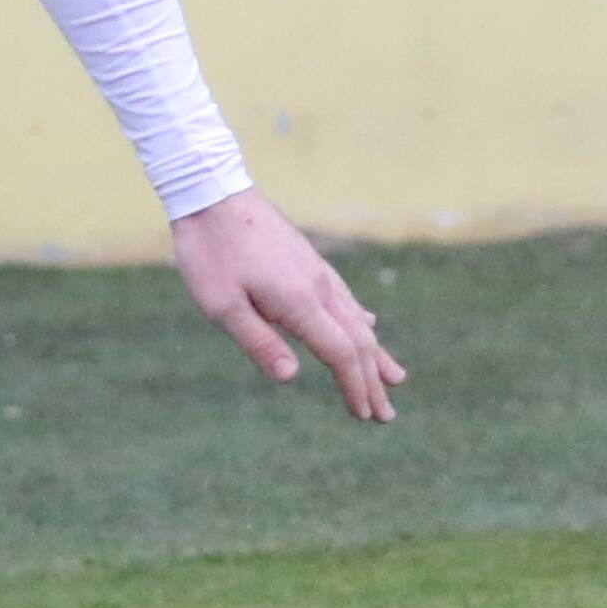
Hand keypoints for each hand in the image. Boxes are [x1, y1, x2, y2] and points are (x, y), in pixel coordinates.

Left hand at [170, 190, 401, 424]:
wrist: (212, 191)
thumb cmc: (210, 252)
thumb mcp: (221, 306)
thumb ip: (258, 342)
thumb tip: (292, 378)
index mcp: (300, 302)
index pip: (340, 353)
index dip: (354, 386)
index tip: (364, 415)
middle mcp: (318, 286)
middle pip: (358, 341)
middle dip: (372, 380)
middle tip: (386, 415)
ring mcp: (316, 271)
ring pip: (357, 319)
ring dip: (374, 353)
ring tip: (395, 378)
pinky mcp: (308, 260)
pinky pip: (345, 298)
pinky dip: (361, 320)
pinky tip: (369, 323)